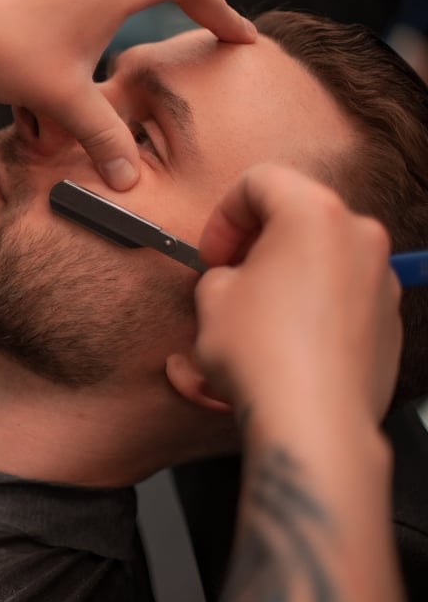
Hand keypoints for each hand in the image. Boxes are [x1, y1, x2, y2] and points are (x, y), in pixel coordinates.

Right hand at [193, 165, 401, 422]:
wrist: (312, 421)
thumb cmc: (261, 354)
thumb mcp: (212, 297)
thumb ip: (222, 271)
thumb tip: (233, 279)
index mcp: (313, 213)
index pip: (259, 181)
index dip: (223, 216)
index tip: (211, 253)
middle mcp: (359, 236)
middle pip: (298, 216)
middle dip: (257, 242)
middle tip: (228, 276)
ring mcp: (382, 278)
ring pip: (323, 257)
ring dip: (286, 273)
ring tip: (254, 313)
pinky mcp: (390, 318)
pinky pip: (343, 295)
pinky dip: (313, 304)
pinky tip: (285, 340)